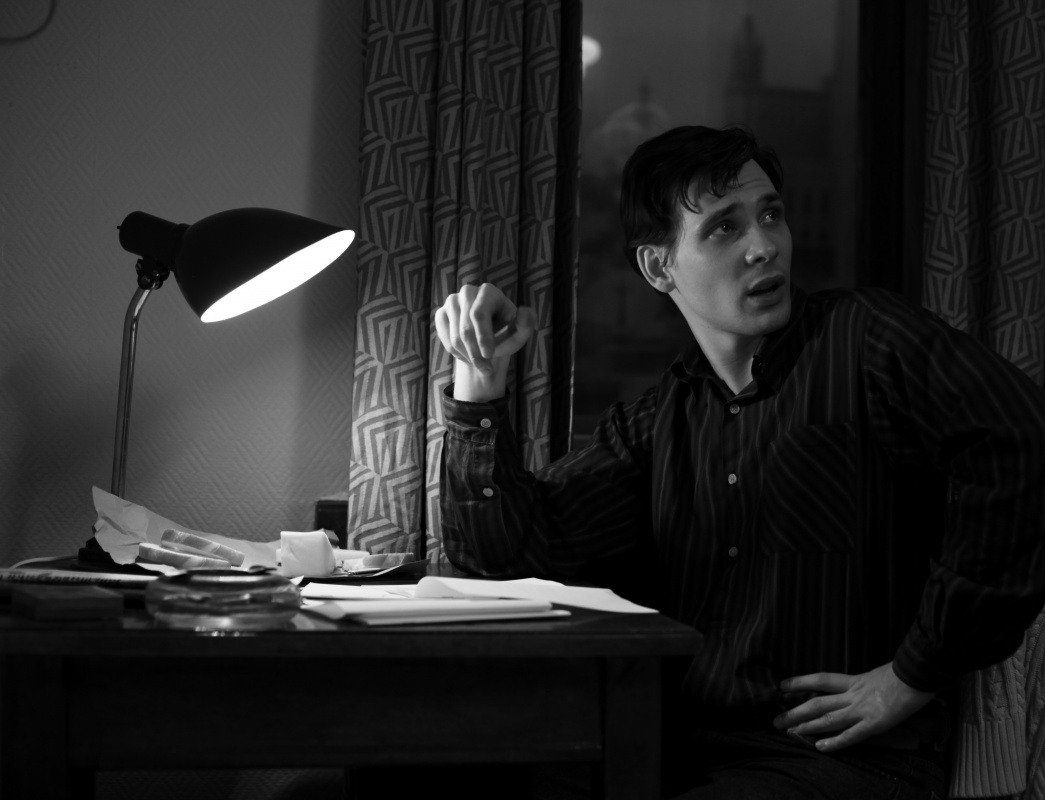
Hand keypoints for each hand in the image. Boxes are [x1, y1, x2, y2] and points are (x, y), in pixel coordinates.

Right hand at [434, 283, 534, 400]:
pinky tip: (469, 355)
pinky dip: (458, 354)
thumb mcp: (518, 333)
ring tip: (481, 363)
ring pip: (455, 338)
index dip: (483, 336)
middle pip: (465, 329)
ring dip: (469, 357)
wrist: (486, 339)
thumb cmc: (505, 334)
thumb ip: (526, 324)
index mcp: (489, 291)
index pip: (479, 314)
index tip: (489, 355)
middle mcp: (468, 292)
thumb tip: (525, 311)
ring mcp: (452, 302)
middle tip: (486, 368)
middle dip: (476, 353)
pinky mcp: (441, 314)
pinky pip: (446, 340)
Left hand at [772, 662, 934, 751]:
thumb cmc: (905, 671)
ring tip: (789, 731)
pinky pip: (851, 735)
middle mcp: (853, 695)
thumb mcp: (880, 673)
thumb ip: (867, 682)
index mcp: (855, 680)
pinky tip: (820, 747)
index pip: (820, 679)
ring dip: (807, 726)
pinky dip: (835, 742)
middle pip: (817, 703)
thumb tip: (863, 686)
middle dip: (795, 712)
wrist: (919, 673)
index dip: (800, 682)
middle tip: (776, 720)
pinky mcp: (875, 723)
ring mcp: (862, 709)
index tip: (782, 686)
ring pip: (828, 719)